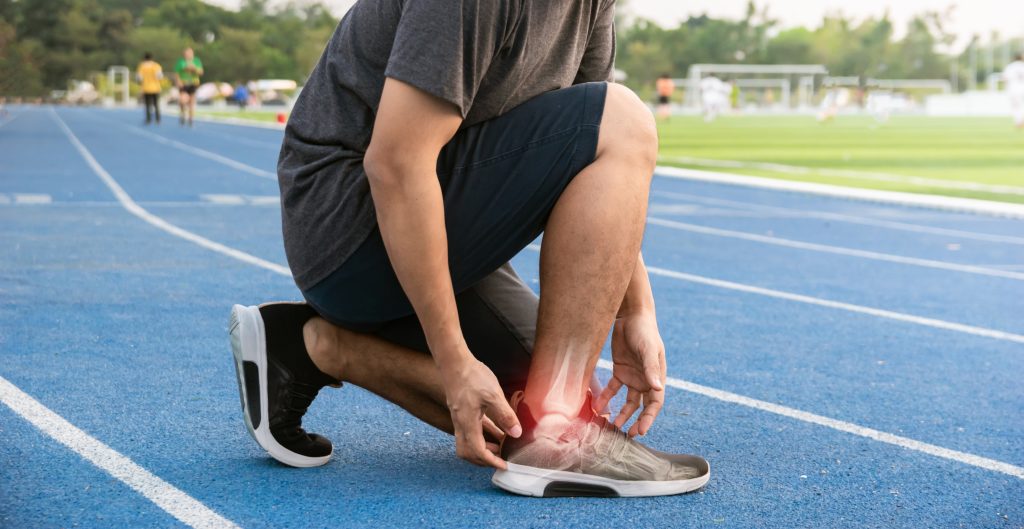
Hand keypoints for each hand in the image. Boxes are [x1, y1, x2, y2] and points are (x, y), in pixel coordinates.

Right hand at [439, 356, 521, 468]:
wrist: (454, 362)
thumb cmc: (471, 376)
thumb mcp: (493, 395)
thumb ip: (505, 415)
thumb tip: (516, 434)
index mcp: (467, 423)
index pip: (477, 452)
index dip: (491, 461)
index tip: (504, 465)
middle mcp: (460, 424)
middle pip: (468, 453)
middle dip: (484, 460)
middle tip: (501, 458)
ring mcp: (459, 419)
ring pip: (468, 443)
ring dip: (483, 449)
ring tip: (501, 446)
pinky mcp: (461, 412)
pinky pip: (471, 430)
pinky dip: (483, 435)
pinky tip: (496, 430)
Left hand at [593, 311, 666, 436]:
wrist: (631, 316)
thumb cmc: (644, 332)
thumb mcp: (648, 350)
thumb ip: (651, 369)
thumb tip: (657, 388)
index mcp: (656, 378)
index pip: (655, 404)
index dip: (649, 418)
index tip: (641, 431)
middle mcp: (645, 380)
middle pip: (642, 407)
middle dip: (636, 421)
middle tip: (628, 435)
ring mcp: (632, 377)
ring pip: (628, 401)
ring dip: (622, 413)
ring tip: (613, 426)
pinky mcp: (620, 371)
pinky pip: (613, 388)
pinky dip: (606, 397)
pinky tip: (598, 406)